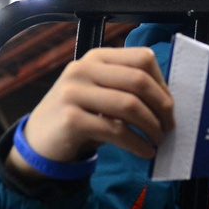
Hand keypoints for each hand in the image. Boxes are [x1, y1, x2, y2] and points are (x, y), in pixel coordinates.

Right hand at [7, 47, 174, 177]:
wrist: (40, 139)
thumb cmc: (80, 115)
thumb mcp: (101, 92)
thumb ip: (127, 88)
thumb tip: (168, 103)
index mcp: (97, 57)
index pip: (142, 59)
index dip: (162, 84)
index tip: (169, 106)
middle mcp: (83, 69)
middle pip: (139, 81)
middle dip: (162, 107)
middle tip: (169, 126)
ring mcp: (74, 92)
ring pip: (130, 105)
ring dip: (152, 127)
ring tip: (158, 140)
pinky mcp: (70, 119)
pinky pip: (116, 131)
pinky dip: (137, 144)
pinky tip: (145, 151)